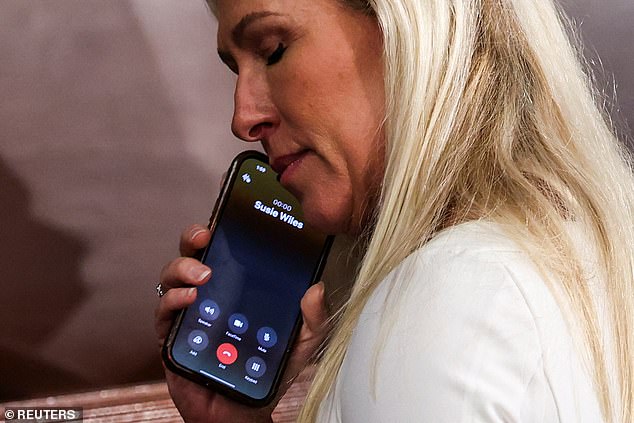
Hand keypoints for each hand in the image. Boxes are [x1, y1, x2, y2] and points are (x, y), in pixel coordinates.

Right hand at [154, 224, 328, 422]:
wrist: (242, 410)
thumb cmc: (267, 373)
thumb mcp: (300, 343)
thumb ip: (313, 318)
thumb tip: (317, 288)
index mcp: (237, 287)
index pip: (226, 248)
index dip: (222, 226)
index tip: (228, 210)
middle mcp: (210, 293)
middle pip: (193, 253)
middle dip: (195, 236)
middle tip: (206, 236)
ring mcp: (189, 312)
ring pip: (173, 276)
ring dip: (183, 267)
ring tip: (203, 275)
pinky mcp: (173, 335)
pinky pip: (163, 310)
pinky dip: (173, 299)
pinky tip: (189, 299)